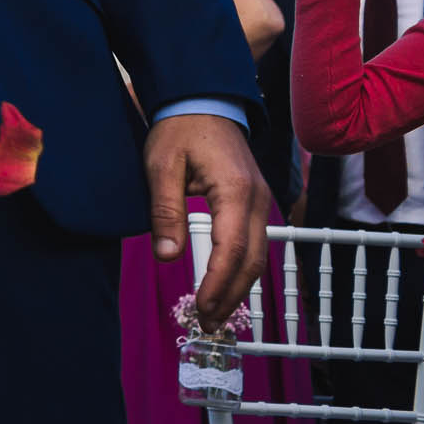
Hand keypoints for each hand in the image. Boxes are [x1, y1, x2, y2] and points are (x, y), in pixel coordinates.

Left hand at [144, 113, 268, 331]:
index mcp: (235, 190)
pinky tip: (227, 285)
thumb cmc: (179, 129)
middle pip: (252, 260)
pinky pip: (256, 243)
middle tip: (208, 323)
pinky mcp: (257, 202)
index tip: (202, 308)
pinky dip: (243, 268)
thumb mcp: (161, 166)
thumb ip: (165, 211)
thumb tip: (167, 256)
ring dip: (239, 287)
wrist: (203, 100)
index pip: (233, 249)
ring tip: (215, 313)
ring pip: (259, 255)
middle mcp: (258, 199)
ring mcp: (262, 201)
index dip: (219, 284)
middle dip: (231, 295)